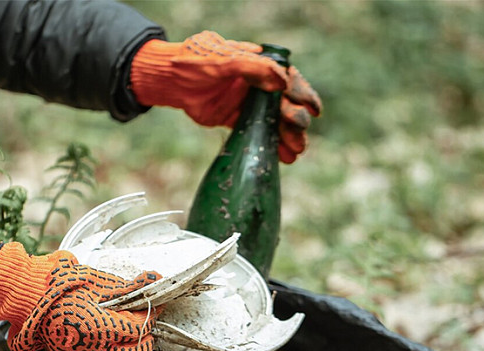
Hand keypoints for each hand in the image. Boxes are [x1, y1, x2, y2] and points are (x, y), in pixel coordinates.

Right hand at [0, 242, 160, 350]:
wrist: (25, 295)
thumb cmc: (59, 285)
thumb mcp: (97, 282)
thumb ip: (127, 287)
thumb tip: (154, 280)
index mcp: (101, 328)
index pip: (138, 328)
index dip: (150, 316)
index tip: (155, 305)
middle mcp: (92, 348)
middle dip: (146, 340)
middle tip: (150, 325)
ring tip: (139, 340)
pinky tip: (117, 347)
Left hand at [130, 31, 322, 162]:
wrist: (170, 80)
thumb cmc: (195, 62)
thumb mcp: (223, 60)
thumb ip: (252, 68)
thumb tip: (282, 82)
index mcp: (260, 64)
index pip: (289, 80)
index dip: (303, 94)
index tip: (313, 109)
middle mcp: (259, 84)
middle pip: (286, 103)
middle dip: (296, 120)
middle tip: (298, 134)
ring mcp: (249, 103)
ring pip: (275, 121)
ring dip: (288, 136)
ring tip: (296, 152)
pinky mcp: (237, 119)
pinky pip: (258, 132)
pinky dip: (271, 145)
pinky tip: (283, 158)